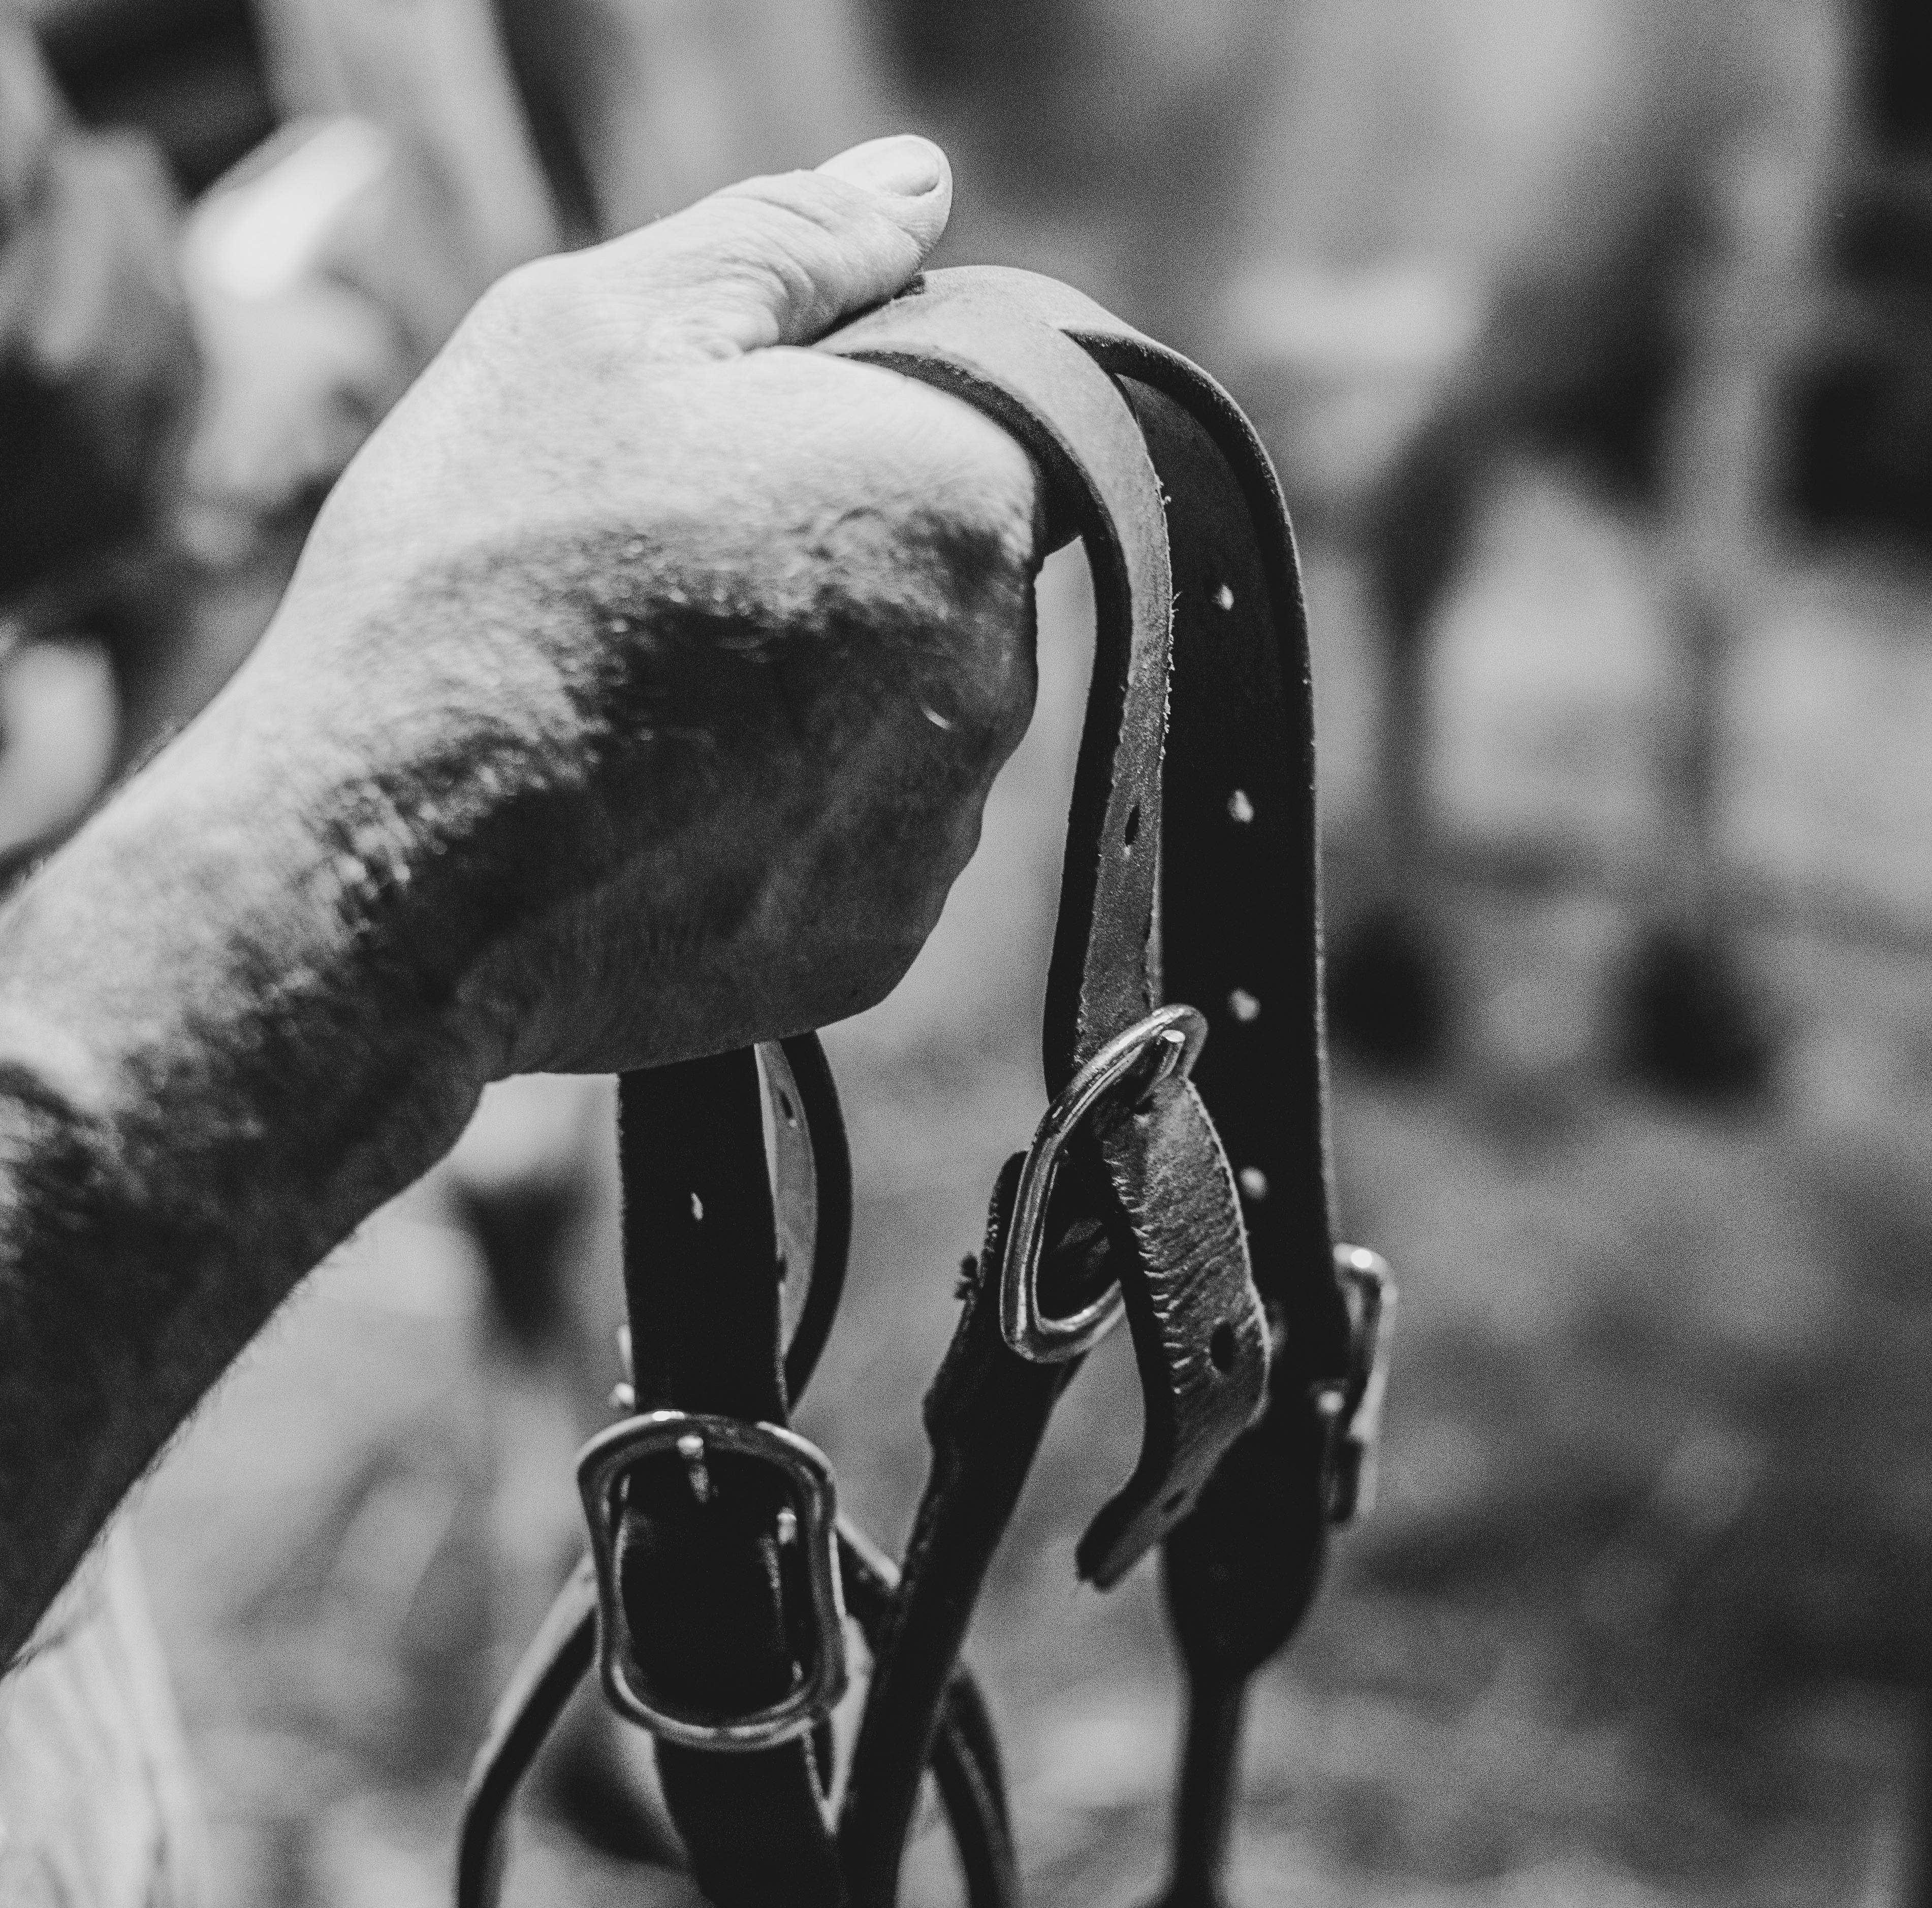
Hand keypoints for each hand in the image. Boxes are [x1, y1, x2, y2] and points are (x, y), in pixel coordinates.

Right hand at [191, 135, 1043, 1075]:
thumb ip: (788, 244)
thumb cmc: (481, 574)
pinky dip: (778, 814)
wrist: (385, 863)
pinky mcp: (874, 952)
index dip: (864, 405)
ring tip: (638, 697)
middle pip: (952, 570)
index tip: (732, 438)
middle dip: (837, 547)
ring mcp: (935, 835)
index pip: (992, 409)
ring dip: (809, 688)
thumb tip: (916, 190)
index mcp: (963, 496)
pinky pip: (853, 843)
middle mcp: (991, 680)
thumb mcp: (600, 331)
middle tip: (653, 573)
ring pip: (903, 713)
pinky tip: (654, 807)